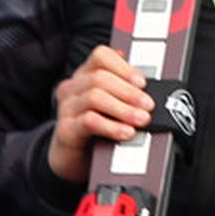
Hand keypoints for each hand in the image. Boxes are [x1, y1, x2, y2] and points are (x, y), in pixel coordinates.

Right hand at [47, 44, 152, 183]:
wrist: (71, 159)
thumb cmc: (94, 130)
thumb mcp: (109, 106)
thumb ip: (122, 91)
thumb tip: (148, 84)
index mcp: (84, 76)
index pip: (100, 56)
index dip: (123, 67)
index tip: (142, 82)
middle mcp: (72, 88)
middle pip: (99, 78)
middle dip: (129, 91)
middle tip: (148, 105)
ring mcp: (67, 108)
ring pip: (95, 97)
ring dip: (123, 109)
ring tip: (141, 119)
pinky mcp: (66, 130)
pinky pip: (89, 121)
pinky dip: (112, 126)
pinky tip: (126, 132)